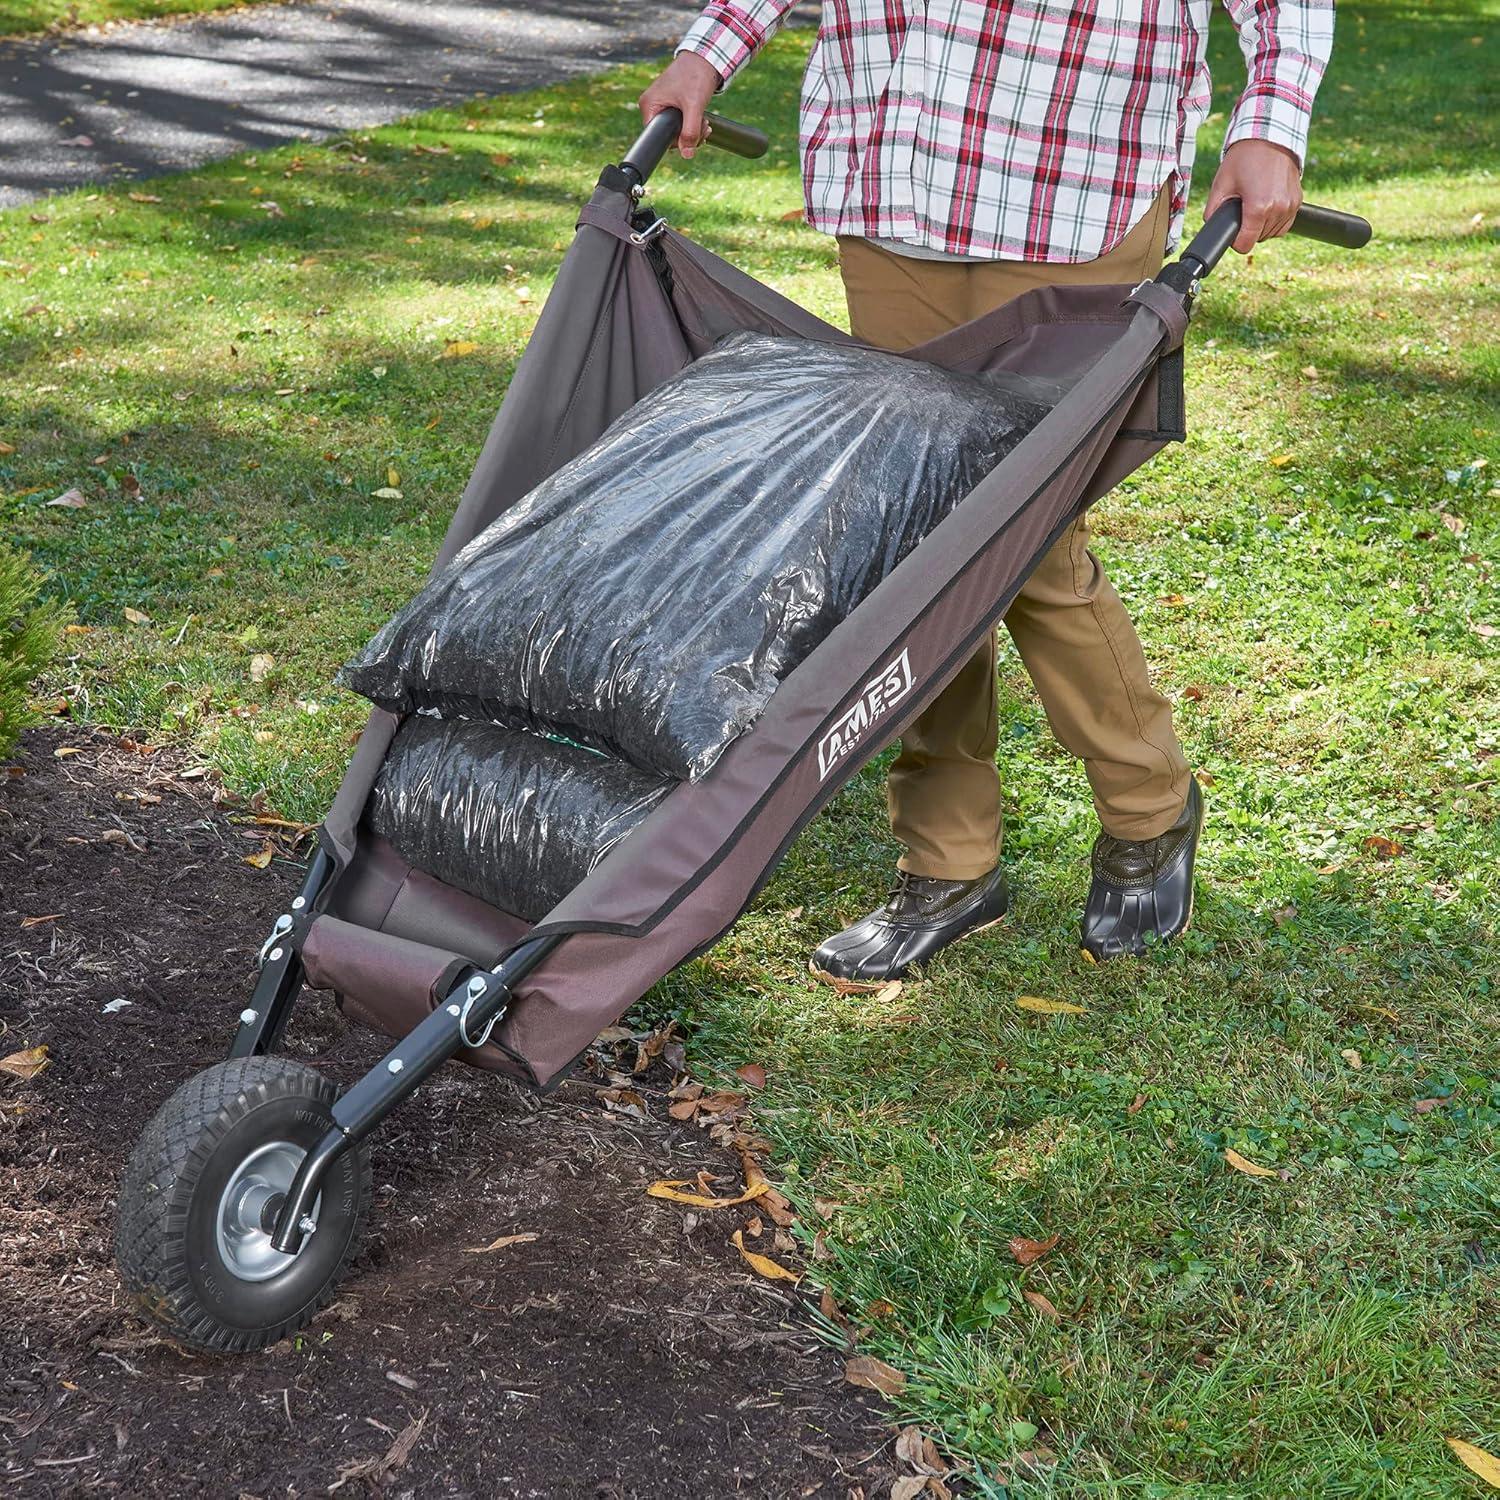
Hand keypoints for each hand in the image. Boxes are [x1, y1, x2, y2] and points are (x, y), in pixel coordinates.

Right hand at [638, 53, 721, 158]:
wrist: (704, 58)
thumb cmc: (695, 75)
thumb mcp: (694, 106)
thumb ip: (690, 131)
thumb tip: (687, 154)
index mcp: (649, 106)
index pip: (659, 137)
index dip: (676, 142)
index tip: (693, 137)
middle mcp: (652, 106)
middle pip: (668, 135)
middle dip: (688, 136)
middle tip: (703, 127)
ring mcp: (661, 105)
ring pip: (676, 130)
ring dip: (693, 130)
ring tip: (704, 121)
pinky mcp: (671, 104)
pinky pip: (680, 123)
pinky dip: (692, 124)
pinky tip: (701, 119)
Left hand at [1205, 139, 1303, 253]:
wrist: (1270, 136)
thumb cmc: (1244, 158)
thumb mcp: (1221, 184)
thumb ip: (1212, 212)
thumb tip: (1211, 229)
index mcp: (1259, 207)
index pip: (1245, 245)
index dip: (1235, 241)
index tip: (1233, 229)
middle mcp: (1278, 209)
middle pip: (1258, 239)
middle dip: (1248, 229)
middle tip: (1243, 207)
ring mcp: (1290, 205)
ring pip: (1272, 233)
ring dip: (1261, 226)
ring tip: (1254, 204)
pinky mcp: (1298, 201)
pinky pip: (1284, 224)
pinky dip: (1274, 221)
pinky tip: (1266, 206)